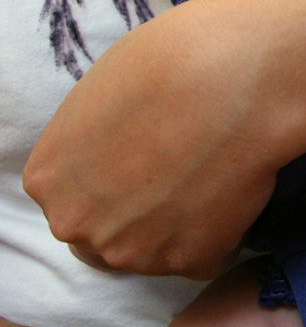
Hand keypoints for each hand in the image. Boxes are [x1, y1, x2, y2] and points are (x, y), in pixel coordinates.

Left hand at [24, 0, 290, 278]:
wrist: (230, 80)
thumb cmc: (168, 66)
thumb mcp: (98, 98)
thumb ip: (92, 145)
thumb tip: (115, 156)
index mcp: (49, 181)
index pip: (76, 204)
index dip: (115, 186)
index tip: (147, 166)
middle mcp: (80, 226)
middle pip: (108, 238)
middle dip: (142, 217)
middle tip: (183, 177)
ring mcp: (136, 251)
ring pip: (158, 252)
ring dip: (184, 228)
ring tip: (215, 178)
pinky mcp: (192, 260)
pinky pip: (209, 256)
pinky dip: (226, 233)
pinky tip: (236, 190)